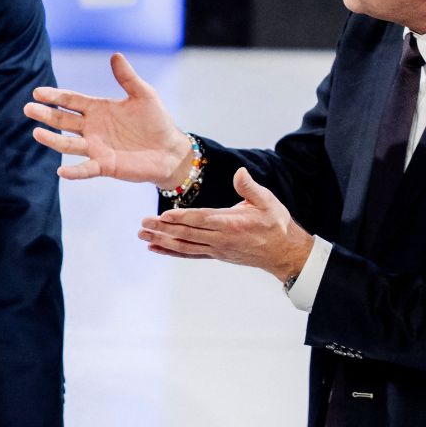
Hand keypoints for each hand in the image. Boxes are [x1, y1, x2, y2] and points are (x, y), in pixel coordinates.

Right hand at [25, 53, 192, 184]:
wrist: (170, 150)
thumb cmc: (157, 121)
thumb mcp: (143, 95)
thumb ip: (127, 78)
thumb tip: (115, 55)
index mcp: (98, 109)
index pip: (70, 101)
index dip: (54, 96)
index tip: (38, 92)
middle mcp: (92, 128)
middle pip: (63, 121)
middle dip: (46, 114)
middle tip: (28, 108)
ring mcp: (96, 148)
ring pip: (68, 144)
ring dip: (52, 140)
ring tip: (37, 133)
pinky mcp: (105, 166)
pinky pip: (86, 169)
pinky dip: (74, 171)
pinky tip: (61, 171)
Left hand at [138, 168, 312, 281]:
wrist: (283, 252)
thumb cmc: (275, 223)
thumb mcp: (267, 201)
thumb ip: (250, 187)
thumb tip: (239, 172)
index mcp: (231, 224)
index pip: (201, 220)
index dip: (181, 218)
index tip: (162, 215)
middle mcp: (220, 239)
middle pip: (187, 234)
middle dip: (163, 229)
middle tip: (142, 223)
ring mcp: (216, 249)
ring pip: (184, 245)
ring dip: (162, 240)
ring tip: (142, 234)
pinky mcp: (215, 254)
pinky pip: (189, 254)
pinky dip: (171, 252)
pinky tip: (155, 248)